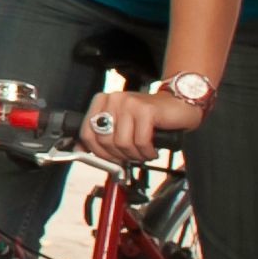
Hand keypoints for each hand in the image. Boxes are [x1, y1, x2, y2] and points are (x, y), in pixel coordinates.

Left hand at [80, 86, 203, 164]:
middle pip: (105, 141)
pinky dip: (147, 152)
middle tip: (132, 156)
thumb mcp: (122, 125)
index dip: (98, 153)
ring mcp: (130, 103)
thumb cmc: (151, 117)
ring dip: (135, 155)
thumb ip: (101, 135)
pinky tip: (152, 150)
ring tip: (144, 152)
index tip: (110, 159)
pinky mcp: (146, 110)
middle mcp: (114, 99)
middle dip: (119, 156)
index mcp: (102, 101)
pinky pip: (140, 141)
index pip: (87, 133)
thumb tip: (79, 151)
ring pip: (122, 143)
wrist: (178, 104)